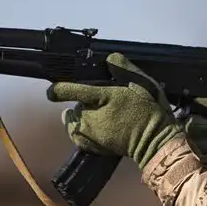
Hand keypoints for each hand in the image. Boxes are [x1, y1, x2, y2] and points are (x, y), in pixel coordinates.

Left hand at [46, 53, 181, 168]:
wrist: (155, 142)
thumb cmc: (149, 110)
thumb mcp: (142, 82)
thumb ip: (123, 68)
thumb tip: (108, 58)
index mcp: (102, 97)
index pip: (70, 90)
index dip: (58, 89)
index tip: (52, 91)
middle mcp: (90, 116)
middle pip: (73, 107)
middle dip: (81, 104)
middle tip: (100, 104)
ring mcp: (89, 133)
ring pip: (73, 122)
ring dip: (79, 118)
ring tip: (96, 116)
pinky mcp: (91, 147)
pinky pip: (77, 136)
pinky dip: (81, 131)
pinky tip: (95, 129)